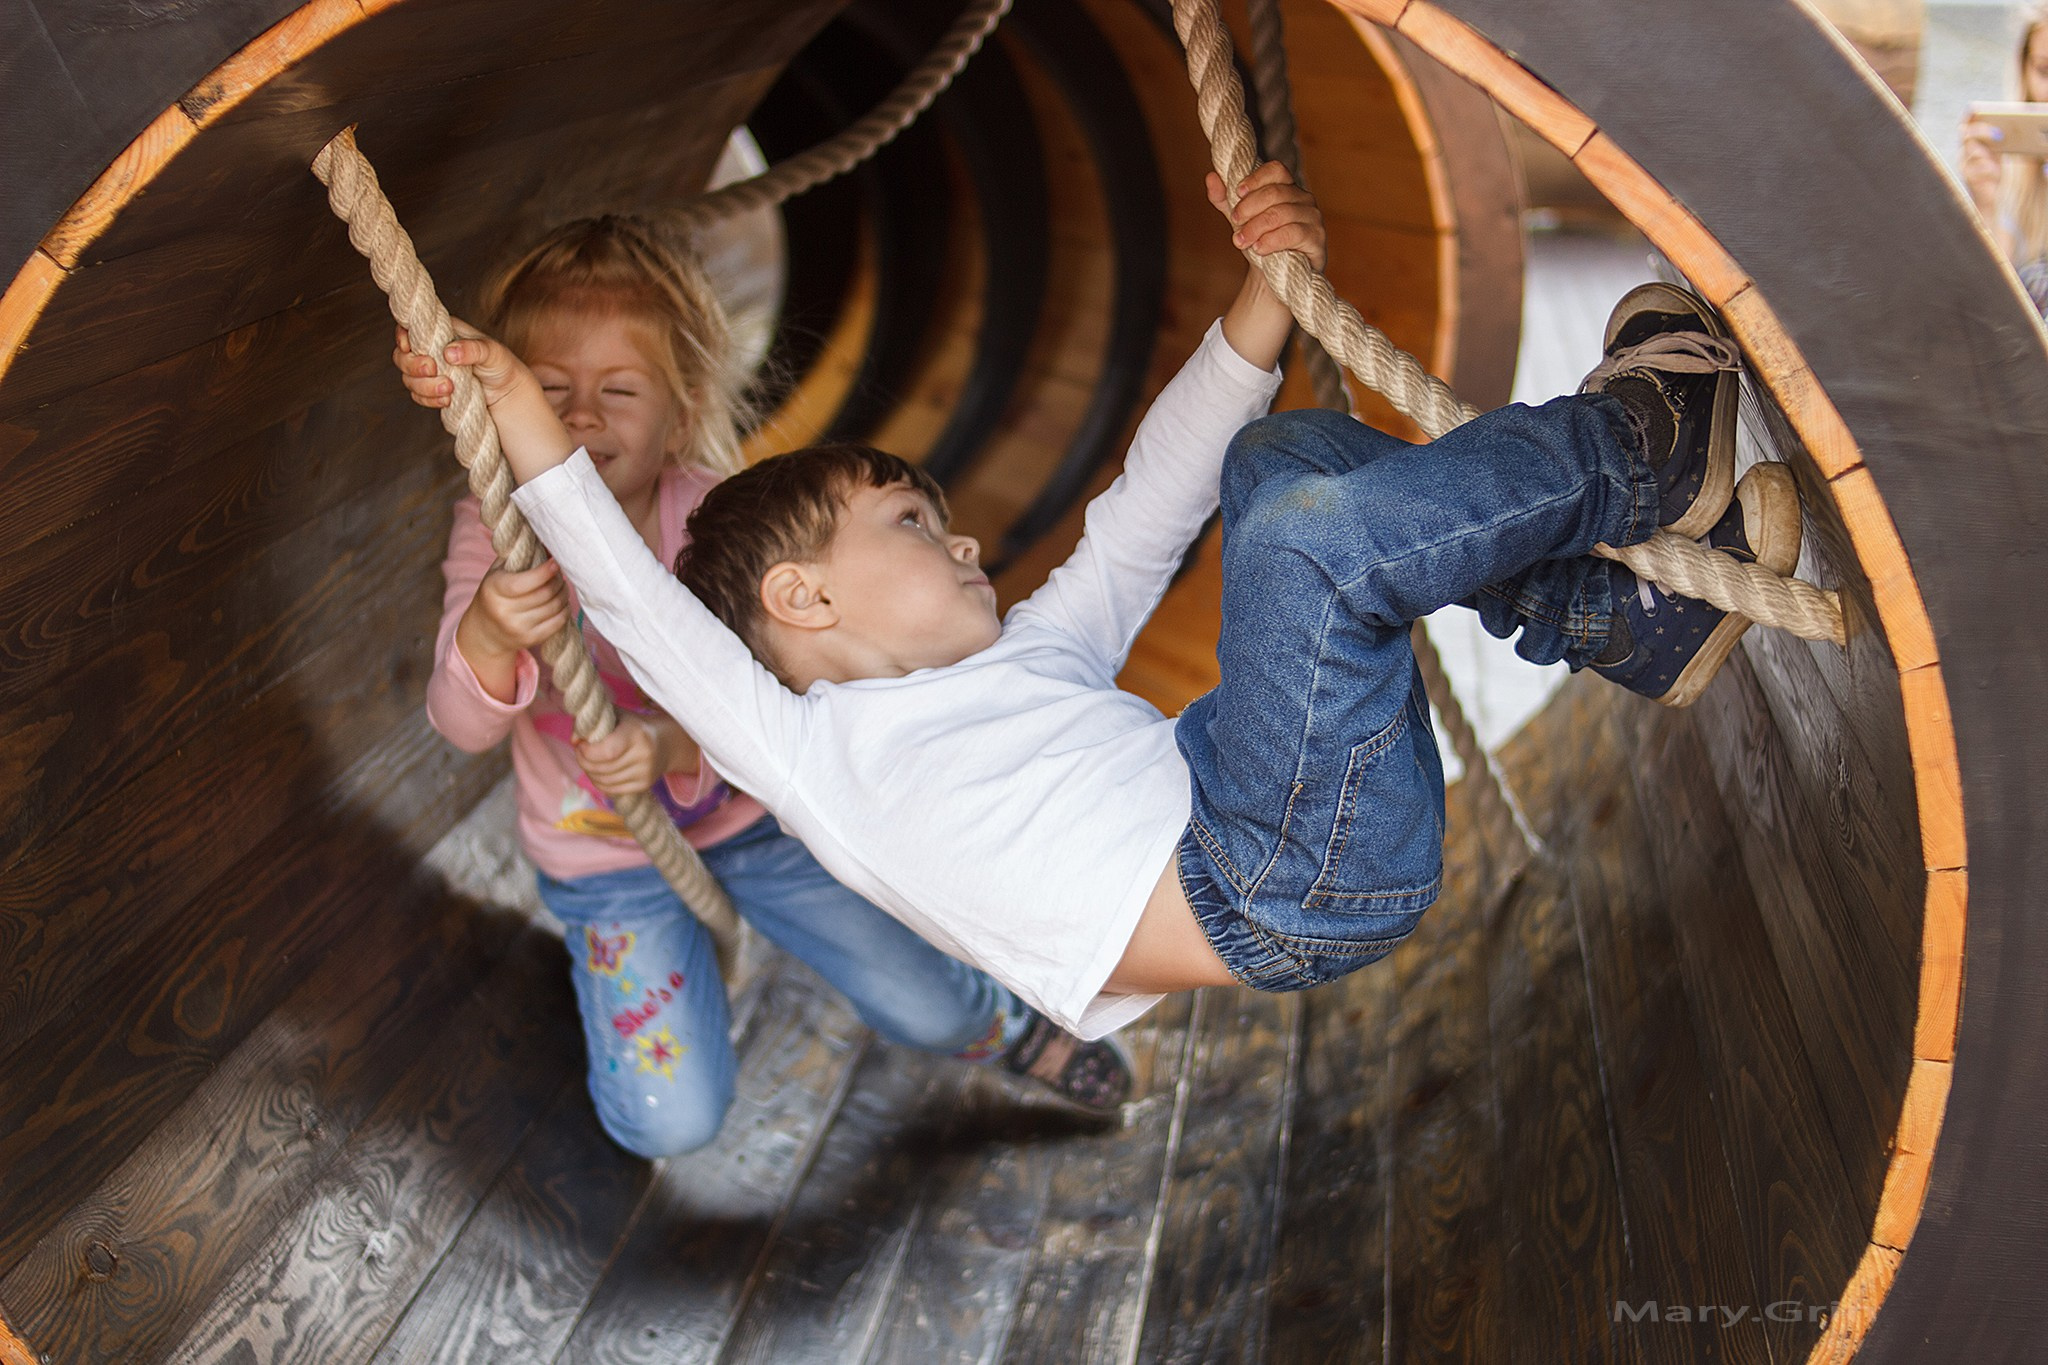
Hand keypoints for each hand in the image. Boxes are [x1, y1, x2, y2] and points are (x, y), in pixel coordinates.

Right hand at [392, 321, 572, 485]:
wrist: (508, 394)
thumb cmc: (502, 365)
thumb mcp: (493, 353)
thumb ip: (473, 349)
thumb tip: (449, 353)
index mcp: (443, 332)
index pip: (411, 327)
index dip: (403, 336)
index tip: (409, 347)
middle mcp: (432, 350)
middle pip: (402, 356)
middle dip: (414, 365)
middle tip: (433, 370)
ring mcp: (431, 372)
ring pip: (408, 378)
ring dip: (424, 386)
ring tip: (450, 389)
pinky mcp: (433, 391)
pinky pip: (418, 396)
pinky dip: (429, 400)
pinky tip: (448, 401)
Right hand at [454, 559, 569, 700]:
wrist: (484, 631)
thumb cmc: (495, 593)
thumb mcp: (499, 572)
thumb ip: (520, 557)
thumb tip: (549, 545)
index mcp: (494, 589)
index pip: (525, 581)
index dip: (545, 572)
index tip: (555, 563)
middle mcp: (504, 610)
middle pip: (545, 593)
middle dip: (558, 581)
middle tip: (559, 575)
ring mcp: (517, 627)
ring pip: (554, 607)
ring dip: (563, 594)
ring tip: (561, 586)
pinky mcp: (529, 640)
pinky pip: (557, 623)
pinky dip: (564, 610)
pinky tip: (562, 603)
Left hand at [575, 713, 700, 797]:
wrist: (665, 743)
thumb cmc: (633, 726)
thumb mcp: (615, 716)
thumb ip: (593, 723)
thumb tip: (574, 740)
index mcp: (637, 734)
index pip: (606, 751)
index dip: (587, 751)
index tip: (580, 744)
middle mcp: (644, 755)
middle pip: (602, 768)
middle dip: (584, 761)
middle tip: (580, 752)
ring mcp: (645, 773)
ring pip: (604, 781)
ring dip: (589, 773)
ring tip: (588, 761)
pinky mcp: (644, 786)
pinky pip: (611, 790)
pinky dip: (598, 782)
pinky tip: (597, 772)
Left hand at [1207, 161, 1327, 273]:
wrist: (1272, 278)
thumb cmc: (1259, 242)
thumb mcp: (1239, 219)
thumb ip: (1224, 199)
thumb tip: (1211, 177)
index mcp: (1287, 188)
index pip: (1276, 170)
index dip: (1256, 178)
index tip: (1237, 192)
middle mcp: (1303, 199)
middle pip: (1275, 192)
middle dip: (1249, 207)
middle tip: (1234, 222)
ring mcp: (1313, 218)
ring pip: (1282, 213)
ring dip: (1256, 227)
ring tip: (1240, 241)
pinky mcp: (1316, 239)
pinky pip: (1293, 233)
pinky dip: (1272, 240)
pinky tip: (1259, 248)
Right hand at [1961, 120, 2005, 212]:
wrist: (1987, 199)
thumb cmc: (1992, 173)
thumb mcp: (1996, 152)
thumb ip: (1997, 140)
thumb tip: (2009, 127)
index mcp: (1970, 143)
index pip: (1966, 124)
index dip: (1969, 115)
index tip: (1976, 107)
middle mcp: (1963, 153)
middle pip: (1966, 135)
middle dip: (1982, 131)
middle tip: (1999, 133)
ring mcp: (1964, 166)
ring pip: (1969, 150)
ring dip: (1985, 149)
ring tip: (1999, 150)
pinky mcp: (1968, 179)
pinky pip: (1976, 170)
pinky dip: (1987, 168)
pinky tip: (1995, 171)